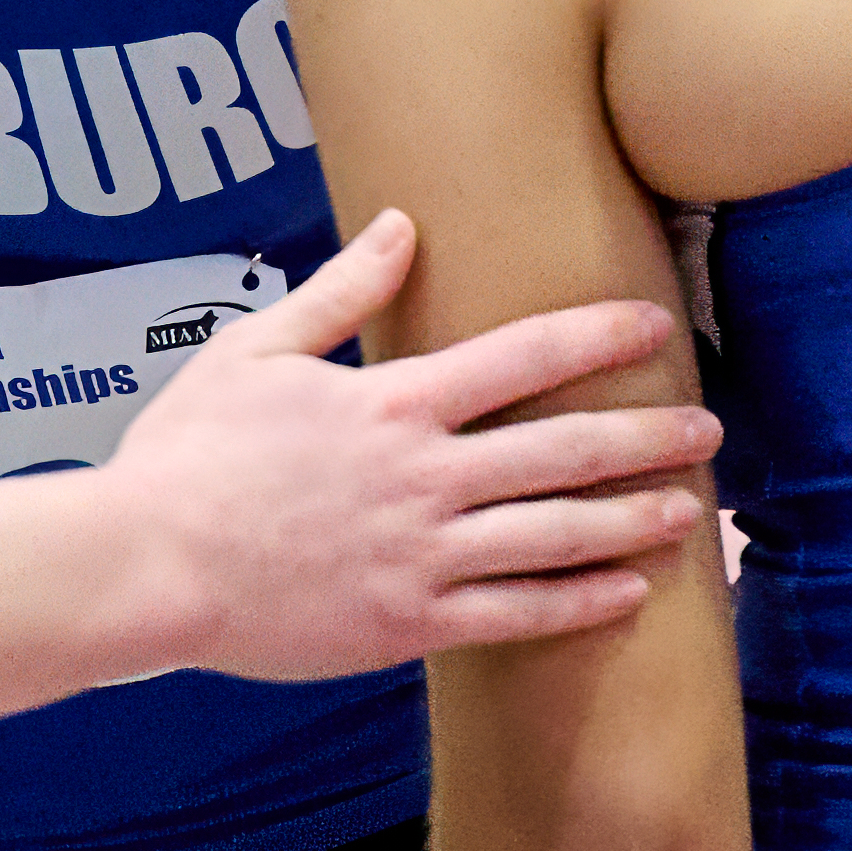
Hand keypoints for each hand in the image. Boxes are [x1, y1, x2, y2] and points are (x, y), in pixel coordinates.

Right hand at [108, 211, 709, 682]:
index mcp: (390, 404)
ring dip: (634, 520)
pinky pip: (516, 615)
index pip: (521, 357)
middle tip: (709, 429)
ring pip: (556, 535)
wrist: (143, 564)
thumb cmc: (186, 454)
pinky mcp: (408, 625)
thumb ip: (339, 292)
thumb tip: (402, 226)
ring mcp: (421, 555)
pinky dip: (580, 602)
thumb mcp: (251, 351)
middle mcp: (422, 477)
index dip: (596, 337)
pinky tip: (629, 593)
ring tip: (693, 510)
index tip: (654, 324)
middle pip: (563, 450)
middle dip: (646, 437)